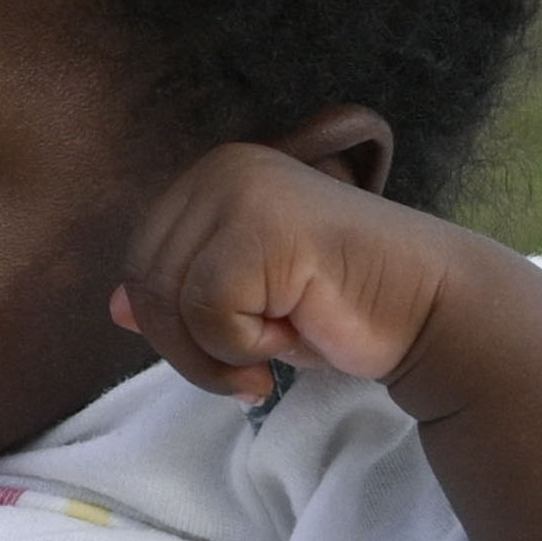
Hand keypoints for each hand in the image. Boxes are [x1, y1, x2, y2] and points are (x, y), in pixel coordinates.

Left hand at [109, 132, 483, 399]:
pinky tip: (294, 330)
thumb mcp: (245, 304)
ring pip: (170, 299)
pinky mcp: (265, 224)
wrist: (427, 310)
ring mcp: (242, 190)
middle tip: (247, 370)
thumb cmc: (338, 308)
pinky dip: (243, 344)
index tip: (229, 353)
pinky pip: (208, 307)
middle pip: (146, 281)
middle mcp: (221, 170)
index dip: (171, 328)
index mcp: (211, 177)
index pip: (142, 262)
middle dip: (188, 349)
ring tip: (273, 350)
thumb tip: (114, 308)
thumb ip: (183, 297)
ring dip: (216, 353)